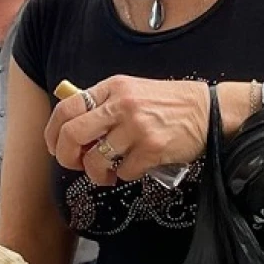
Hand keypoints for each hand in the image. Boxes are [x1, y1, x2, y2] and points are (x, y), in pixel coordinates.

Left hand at [46, 75, 208, 185]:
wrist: (210, 111)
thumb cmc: (170, 104)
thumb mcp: (133, 91)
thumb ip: (104, 105)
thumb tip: (72, 127)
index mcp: (113, 87)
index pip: (66, 107)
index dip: (53, 132)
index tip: (55, 146)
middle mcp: (121, 104)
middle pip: (72, 134)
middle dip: (67, 156)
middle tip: (75, 164)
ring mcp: (136, 127)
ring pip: (95, 159)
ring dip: (95, 173)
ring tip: (106, 174)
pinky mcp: (152, 149)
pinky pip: (123, 172)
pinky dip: (123, 176)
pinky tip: (133, 168)